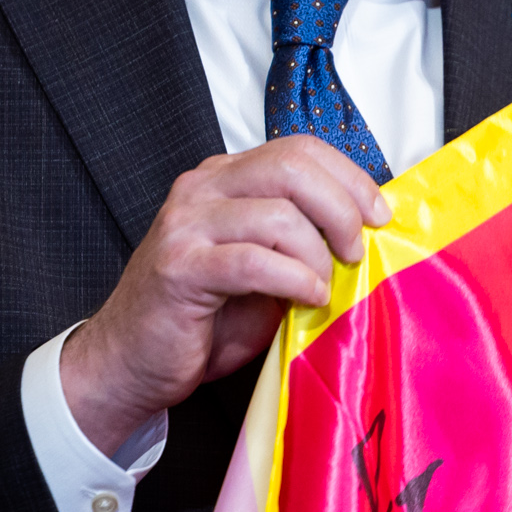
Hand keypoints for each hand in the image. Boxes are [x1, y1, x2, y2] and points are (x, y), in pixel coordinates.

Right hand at [61, 136, 390, 453]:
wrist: (131, 361)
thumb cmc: (200, 321)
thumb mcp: (263, 272)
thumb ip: (300, 244)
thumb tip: (363, 236)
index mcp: (224, 179)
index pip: (299, 150)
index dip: (349, 177)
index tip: (379, 213)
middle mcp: (202, 189)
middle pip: (293, 167)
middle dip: (341, 207)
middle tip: (357, 249)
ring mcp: (186, 225)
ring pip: (279, 214)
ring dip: (317, 255)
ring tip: (324, 286)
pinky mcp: (181, 267)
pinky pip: (255, 261)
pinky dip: (294, 279)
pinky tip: (307, 298)